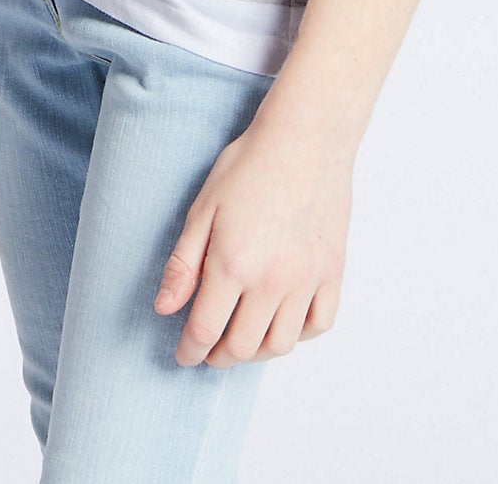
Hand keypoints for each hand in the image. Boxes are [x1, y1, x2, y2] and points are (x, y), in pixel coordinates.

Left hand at [154, 112, 350, 369]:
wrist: (304, 141)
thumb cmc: (248, 166)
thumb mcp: (202, 209)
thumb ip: (183, 264)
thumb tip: (165, 308)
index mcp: (232, 265)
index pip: (206, 330)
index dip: (190, 350)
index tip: (183, 356)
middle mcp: (272, 282)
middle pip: (243, 346)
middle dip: (219, 356)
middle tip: (208, 350)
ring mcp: (306, 281)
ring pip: (281, 344)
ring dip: (256, 351)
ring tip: (241, 340)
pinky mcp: (332, 274)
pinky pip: (318, 325)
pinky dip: (298, 335)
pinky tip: (281, 322)